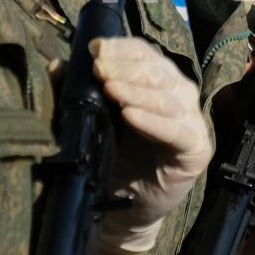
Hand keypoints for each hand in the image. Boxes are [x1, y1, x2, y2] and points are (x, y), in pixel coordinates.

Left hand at [93, 37, 211, 254]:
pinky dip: (152, 121)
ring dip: (136, 91)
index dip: (121, 48)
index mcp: (157, 79)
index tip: (94, 49)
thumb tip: (57, 65)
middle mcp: (178, 93)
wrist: (127, 206)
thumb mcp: (92, 119)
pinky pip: (175, 130)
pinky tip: (130, 116)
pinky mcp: (196, 147)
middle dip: (125, 68)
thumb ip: (76, 90)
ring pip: (166, 97)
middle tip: (99, 68)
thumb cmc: (113, 156)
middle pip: (155, 71)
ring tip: (110, 89)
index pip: (144, 53)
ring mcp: (191, 119)